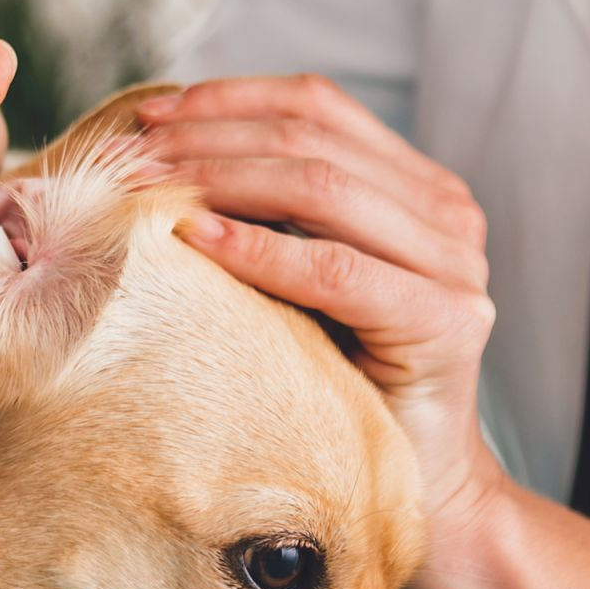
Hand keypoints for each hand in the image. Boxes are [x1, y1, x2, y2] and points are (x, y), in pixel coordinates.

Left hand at [139, 75, 508, 543]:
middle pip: (313, 137)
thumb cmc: (344, 386)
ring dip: (222, 179)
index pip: (317, 105)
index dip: (229, 99)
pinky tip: (199, 239)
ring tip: (152, 187)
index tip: (148, 111)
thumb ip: (271, 217)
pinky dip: (262, 249)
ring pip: (322, 188)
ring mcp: (456, 264)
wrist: (423, 489)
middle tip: (133, 153)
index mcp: (419, 186)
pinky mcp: (448, 321)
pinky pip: (337, 270)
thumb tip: (158, 155)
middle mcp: (448, 211)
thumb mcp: (302, 282)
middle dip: (210, 136)